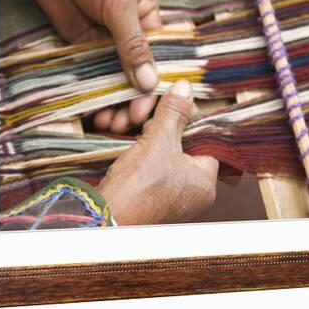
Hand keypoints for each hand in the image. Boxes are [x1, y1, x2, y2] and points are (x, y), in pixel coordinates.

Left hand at [5, 0, 160, 132]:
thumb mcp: (120, 4)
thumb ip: (133, 44)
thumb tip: (149, 82)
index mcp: (148, 21)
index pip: (159, 61)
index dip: (156, 88)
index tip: (149, 111)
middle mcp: (129, 36)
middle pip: (136, 76)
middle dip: (133, 101)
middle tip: (126, 123)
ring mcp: (105, 44)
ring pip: (114, 81)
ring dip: (114, 103)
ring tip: (110, 123)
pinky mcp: (82, 48)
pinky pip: (92, 77)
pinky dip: (94, 96)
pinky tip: (95, 112)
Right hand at [97, 80, 219, 225]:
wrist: (104, 220)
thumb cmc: (138, 188)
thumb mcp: (158, 142)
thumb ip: (173, 113)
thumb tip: (185, 87)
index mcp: (204, 182)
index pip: (204, 138)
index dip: (186, 117)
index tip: (169, 104)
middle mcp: (192, 192)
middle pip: (182, 145)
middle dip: (160, 126)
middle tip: (142, 116)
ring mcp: (170, 197)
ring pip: (163, 154)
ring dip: (146, 137)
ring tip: (129, 128)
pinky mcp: (149, 197)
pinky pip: (149, 167)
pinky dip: (138, 152)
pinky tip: (125, 142)